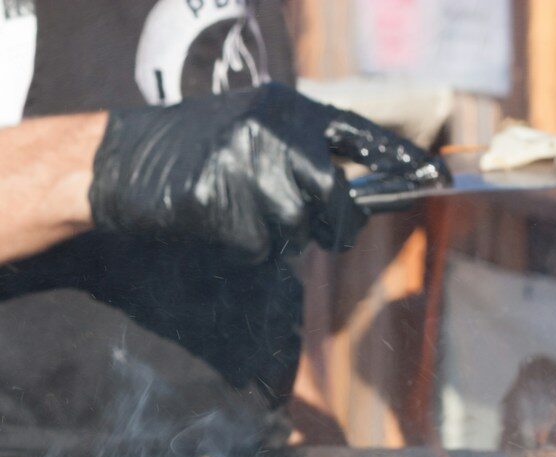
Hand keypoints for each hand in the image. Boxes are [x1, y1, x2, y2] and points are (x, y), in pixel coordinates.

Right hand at [89, 83, 447, 262]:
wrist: (117, 162)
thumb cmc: (185, 152)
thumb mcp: (249, 131)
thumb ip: (299, 153)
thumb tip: (353, 200)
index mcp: (286, 110)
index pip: (362, 137)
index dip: (401, 162)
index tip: (438, 178)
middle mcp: (278, 136)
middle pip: (335, 200)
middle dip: (325, 221)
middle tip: (287, 214)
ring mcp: (253, 173)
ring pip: (296, 229)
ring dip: (271, 232)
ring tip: (231, 208)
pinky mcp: (228, 210)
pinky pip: (260, 248)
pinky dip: (242, 246)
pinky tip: (213, 221)